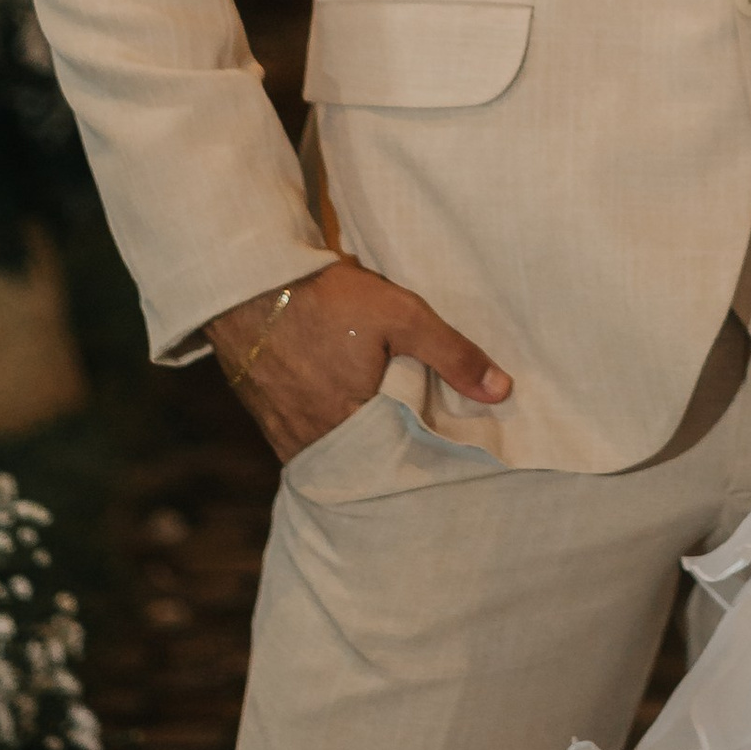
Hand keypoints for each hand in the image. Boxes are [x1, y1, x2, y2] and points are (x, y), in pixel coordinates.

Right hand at [207, 257, 511, 466]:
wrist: (249, 285)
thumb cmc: (327, 299)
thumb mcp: (402, 316)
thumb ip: (452, 354)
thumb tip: (501, 391)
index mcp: (356, 426)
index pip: (408, 460)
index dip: (432, 453)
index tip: (457, 450)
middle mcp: (320, 443)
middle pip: (374, 464)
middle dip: (400, 455)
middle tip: (426, 441)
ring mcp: (292, 438)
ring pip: (344, 457)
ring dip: (367, 448)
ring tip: (393, 430)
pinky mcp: (273, 427)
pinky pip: (314, 449)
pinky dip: (337, 442)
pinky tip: (352, 422)